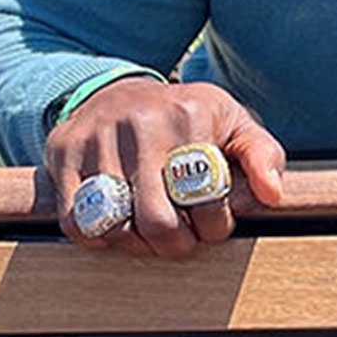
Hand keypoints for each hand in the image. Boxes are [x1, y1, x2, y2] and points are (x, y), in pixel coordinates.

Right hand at [44, 77, 286, 258]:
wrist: (121, 90)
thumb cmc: (187, 118)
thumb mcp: (232, 122)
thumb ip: (262, 155)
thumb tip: (272, 195)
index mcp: (190, 114)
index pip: (207, 198)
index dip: (215, 227)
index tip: (213, 225)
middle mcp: (141, 122)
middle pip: (158, 221)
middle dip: (176, 245)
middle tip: (182, 239)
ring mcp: (97, 136)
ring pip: (116, 225)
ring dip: (137, 245)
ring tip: (150, 235)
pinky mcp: (63, 151)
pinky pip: (77, 220)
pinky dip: (98, 237)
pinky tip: (118, 226)